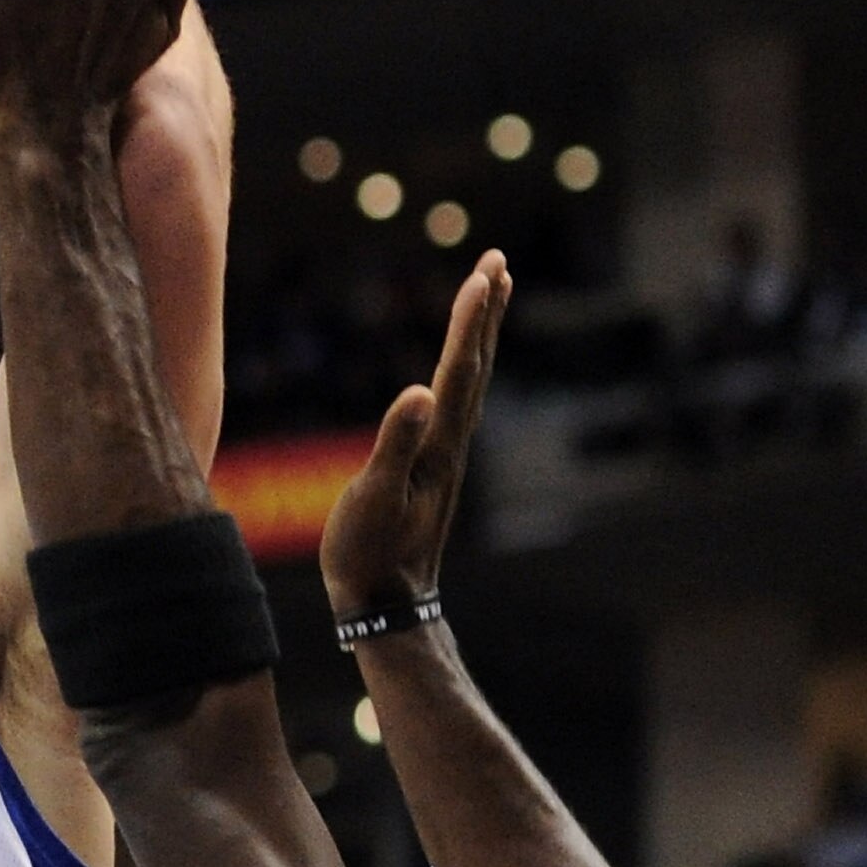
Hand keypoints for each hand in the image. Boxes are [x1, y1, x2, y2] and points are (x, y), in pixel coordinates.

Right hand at [321, 253, 510, 611]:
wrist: (385, 605)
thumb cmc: (369, 554)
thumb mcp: (374, 500)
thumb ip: (394, 445)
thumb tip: (417, 392)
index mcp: (437, 446)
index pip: (458, 371)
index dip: (470, 322)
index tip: (485, 272)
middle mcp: (451, 445)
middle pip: (475, 366)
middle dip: (486, 312)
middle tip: (497, 261)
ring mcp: (445, 457)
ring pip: (470, 381)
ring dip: (480, 334)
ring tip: (489, 293)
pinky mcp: (433, 468)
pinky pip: (455, 401)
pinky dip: (463, 367)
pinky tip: (456, 366)